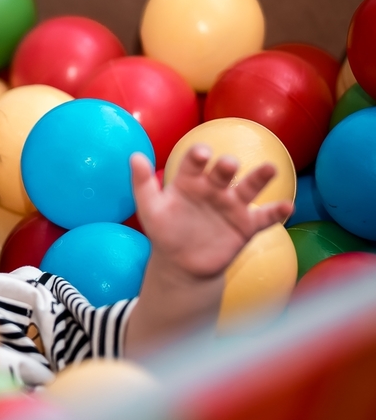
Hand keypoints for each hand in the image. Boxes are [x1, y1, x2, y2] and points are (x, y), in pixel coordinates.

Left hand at [130, 146, 292, 278]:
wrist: (182, 266)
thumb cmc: (165, 232)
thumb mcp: (150, 209)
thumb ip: (142, 184)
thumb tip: (134, 156)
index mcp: (189, 181)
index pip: (193, 163)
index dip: (198, 157)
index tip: (201, 154)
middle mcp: (214, 189)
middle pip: (223, 172)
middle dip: (226, 166)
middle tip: (229, 164)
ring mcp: (232, 206)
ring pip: (249, 187)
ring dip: (260, 177)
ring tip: (270, 168)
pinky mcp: (246, 225)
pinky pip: (265, 217)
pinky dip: (277, 212)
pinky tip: (286, 207)